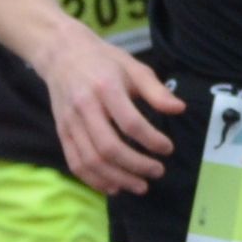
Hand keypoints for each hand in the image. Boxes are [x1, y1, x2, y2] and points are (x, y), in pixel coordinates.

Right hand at [36, 30, 186, 194]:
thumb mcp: (133, 67)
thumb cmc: (103, 61)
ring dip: (117, 179)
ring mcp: (69, 123)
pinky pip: (75, 163)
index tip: (168, 149)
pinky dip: (94, 180)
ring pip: (91, 161)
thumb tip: (180, 109)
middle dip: (136, 165)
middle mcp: (85, 108)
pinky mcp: (61, 133)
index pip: (130, 122)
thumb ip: (156, 90)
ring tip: (140, 186)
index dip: (151, 140)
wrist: (62, 54)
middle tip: (158, 172)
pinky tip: (114, 187)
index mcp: (106, 88)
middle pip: (108, 148)